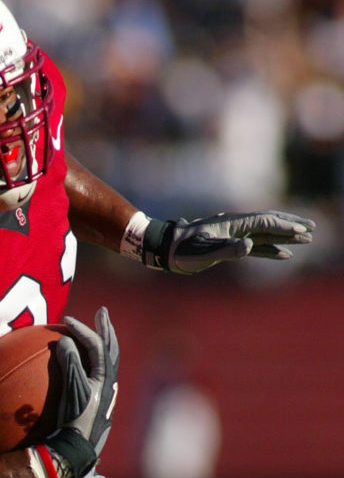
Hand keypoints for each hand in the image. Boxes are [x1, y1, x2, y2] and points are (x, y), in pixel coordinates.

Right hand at [41, 307, 118, 476]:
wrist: (77, 450)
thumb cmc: (74, 421)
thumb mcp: (71, 391)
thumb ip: (70, 364)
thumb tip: (66, 341)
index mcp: (105, 378)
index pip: (97, 345)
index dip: (83, 330)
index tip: (66, 321)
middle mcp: (109, 384)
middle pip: (110, 350)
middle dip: (105, 329)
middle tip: (102, 313)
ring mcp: (104, 394)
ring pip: (106, 362)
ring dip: (100, 345)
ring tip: (94, 335)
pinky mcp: (97, 403)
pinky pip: (96, 375)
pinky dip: (90, 362)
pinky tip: (81, 365)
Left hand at [143, 211, 314, 274]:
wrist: (164, 248)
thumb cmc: (182, 251)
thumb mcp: (204, 252)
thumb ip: (228, 250)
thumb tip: (250, 246)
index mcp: (233, 224)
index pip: (265, 222)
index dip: (284, 226)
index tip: (302, 231)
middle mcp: (236, 226)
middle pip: (270, 223)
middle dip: (291, 226)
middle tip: (312, 229)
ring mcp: (233, 235)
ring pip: (265, 234)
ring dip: (284, 237)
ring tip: (305, 241)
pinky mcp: (229, 246)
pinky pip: (256, 246)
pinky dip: (270, 249)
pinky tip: (282, 255)